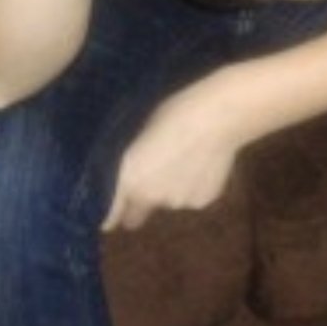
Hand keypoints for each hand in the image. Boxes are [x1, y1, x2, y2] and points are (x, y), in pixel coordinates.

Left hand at [101, 72, 246, 230]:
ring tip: (184, 158)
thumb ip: (129, 163)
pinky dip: (193, 186)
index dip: (109, 212)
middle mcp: (148, 198)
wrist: (218, 115)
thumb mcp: (139, 132)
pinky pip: (191, 197)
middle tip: (150, 178)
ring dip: (169, 189)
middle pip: (135, 216)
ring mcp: (177, 203)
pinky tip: (203, 162)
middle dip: (138, 204)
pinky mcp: (202, 202)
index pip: (109, 215)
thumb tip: (124, 176)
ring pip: (167, 201)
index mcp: (127, 178)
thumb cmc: (173, 110)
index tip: (112, 206)